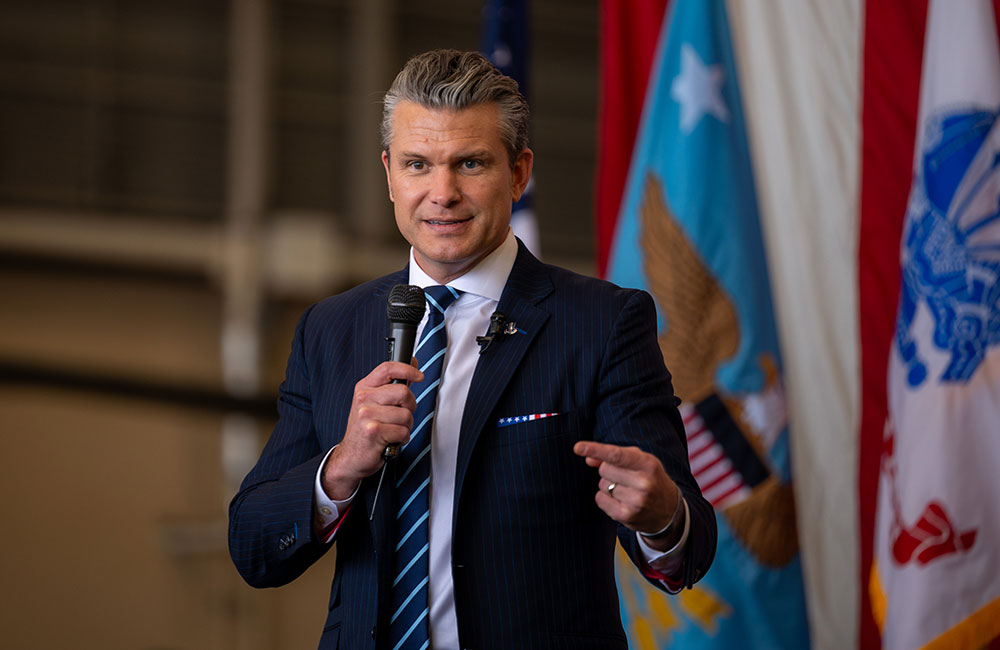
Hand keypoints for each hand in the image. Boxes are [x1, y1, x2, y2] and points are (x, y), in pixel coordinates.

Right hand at [321, 361, 422, 499]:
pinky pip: (402, 431)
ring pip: (406, 414)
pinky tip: (392, 440)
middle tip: (402, 415)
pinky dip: (402, 438)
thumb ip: (391, 386)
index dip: (407, 369)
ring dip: (406, 426)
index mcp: (364, 388)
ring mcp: (366, 415)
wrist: (350, 457)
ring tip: (394, 430)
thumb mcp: (373, 403)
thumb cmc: (366, 429)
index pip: (387, 368)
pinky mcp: (373, 431)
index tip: (419, 376)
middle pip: (403, 392)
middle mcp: (363, 399)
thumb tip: (412, 366)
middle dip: (410, 406)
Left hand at [573, 441, 681, 549]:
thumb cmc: (650, 479)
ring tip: (627, 489)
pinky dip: (605, 498)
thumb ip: (613, 456)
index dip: (595, 449)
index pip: (616, 455)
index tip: (578, 447)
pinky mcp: (627, 516)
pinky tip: (620, 500)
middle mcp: (644, 482)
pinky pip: (600, 499)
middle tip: (625, 477)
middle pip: (604, 469)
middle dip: (609, 471)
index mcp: (648, 464)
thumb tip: (588, 459)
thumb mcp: (639, 461)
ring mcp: (636, 501)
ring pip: (602, 485)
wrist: (669, 511)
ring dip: (608, 485)